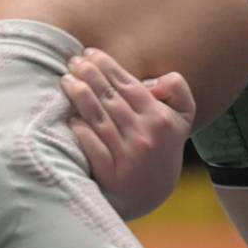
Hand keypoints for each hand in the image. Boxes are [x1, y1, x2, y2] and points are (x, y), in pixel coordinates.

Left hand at [60, 49, 195, 220]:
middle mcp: (146, 136)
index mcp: (162, 119)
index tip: (89, 52)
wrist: (150, 194)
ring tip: (66, 80)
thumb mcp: (181, 120)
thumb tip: (152, 81)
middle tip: (73, 60)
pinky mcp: (112, 176)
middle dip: (90, 74)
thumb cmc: (160, 148)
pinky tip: (71, 119)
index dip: (107, 65)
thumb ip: (177, 91)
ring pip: (99, 119)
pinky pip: (94, 149)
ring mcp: (128, 157)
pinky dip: (82, 132)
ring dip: (81, 96)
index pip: (129, 84)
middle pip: (111, 98)